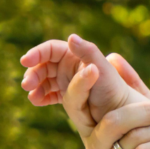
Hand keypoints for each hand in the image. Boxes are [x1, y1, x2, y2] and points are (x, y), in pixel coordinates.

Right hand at [22, 35, 137, 121]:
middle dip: (33, 73)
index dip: (37, 53)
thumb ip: (88, 52)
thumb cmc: (114, 88)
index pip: (51, 49)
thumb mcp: (103, 69)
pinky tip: (38, 102)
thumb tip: (71, 37)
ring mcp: (69, 80)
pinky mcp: (69, 95)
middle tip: (27, 85)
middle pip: (44, 65)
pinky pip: (50, 94)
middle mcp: (71, 66)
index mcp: (77, 55)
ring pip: (44, 80)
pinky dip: (42, 97)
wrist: (124, 111)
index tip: (25, 61)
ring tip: (33, 97)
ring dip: (35, 86)